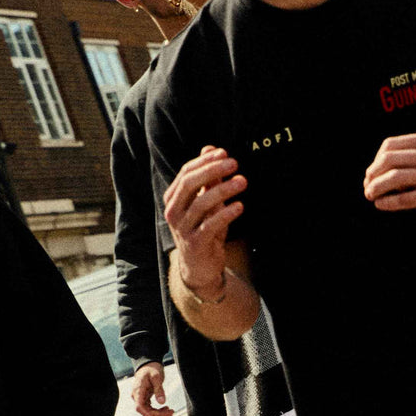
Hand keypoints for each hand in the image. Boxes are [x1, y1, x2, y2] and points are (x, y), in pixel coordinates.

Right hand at [131, 361, 173, 415]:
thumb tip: (162, 402)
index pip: (139, 406)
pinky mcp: (144, 398)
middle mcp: (137, 396)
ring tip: (171, 411)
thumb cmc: (152, 368)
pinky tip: (166, 409)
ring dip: (159, 413)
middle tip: (171, 413)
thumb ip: (159, 389)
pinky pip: (149, 407)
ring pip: (148, 410)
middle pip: (145, 410)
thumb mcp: (157, 377)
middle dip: (158, 414)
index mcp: (138, 390)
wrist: (149, 364)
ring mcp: (140, 397)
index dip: (146, 414)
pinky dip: (157, 410)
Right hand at [163, 147, 244, 299]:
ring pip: (201, 203)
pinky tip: (240, 206)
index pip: (186, 173)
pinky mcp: (195, 243)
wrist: (199, 267)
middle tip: (234, 163)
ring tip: (242, 181)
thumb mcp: (206, 202)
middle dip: (212, 170)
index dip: (204, 161)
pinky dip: (226, 214)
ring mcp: (182, 228)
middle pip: (190, 184)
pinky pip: (210, 225)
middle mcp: (173, 212)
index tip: (224, 153)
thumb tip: (210, 148)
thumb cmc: (203, 229)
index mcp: (173, 198)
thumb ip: (207, 178)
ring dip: (223, 190)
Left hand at [364, 132, 415, 221]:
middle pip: (389, 159)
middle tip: (367, 186)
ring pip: (395, 178)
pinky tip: (380, 205)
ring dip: (377, 188)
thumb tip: (369, 175)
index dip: (375, 161)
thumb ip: (402, 161)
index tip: (371, 174)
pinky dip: (388, 202)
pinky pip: (406, 198)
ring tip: (370, 195)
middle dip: (373, 174)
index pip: (390, 145)